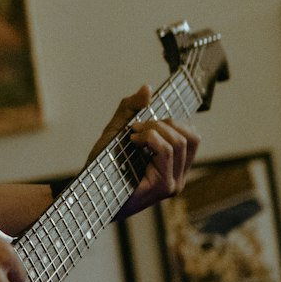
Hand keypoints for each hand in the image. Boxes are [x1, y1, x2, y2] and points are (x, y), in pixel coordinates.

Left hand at [87, 84, 198, 217]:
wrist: (87, 193)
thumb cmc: (101, 168)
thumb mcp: (116, 131)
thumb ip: (130, 110)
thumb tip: (147, 88)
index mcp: (174, 165)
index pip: (193, 136)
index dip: (173, 121)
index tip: (145, 121)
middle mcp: (179, 175)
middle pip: (191, 136)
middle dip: (162, 123)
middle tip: (135, 128)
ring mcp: (174, 183)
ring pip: (179, 142)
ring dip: (153, 129)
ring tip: (132, 135)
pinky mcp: (165, 187)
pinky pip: (167, 152)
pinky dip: (150, 138)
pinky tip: (132, 142)